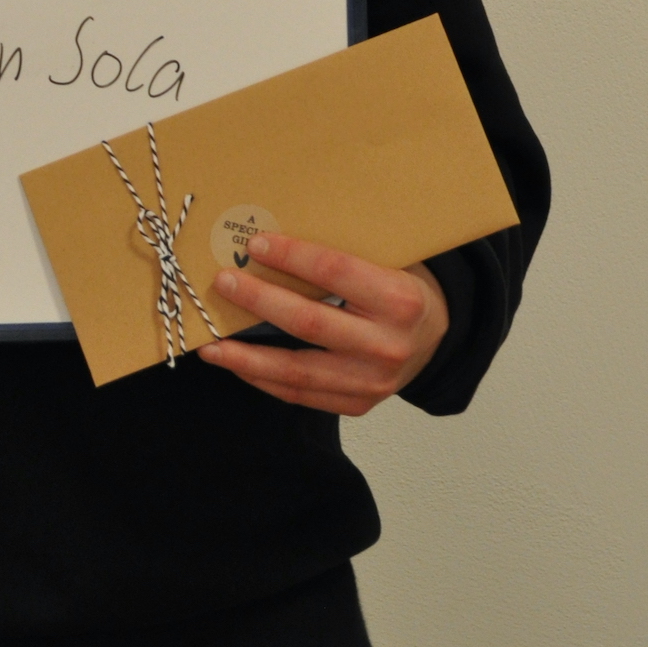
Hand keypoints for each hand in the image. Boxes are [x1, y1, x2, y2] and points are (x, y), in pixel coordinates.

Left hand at [197, 233, 449, 415]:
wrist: (436, 338)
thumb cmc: (402, 289)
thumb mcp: (389, 261)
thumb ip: (344, 254)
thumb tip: (275, 241)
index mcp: (399, 299)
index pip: (335, 272)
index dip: (292, 257)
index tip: (256, 243)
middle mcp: (386, 345)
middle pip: (309, 322)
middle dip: (260, 300)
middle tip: (225, 282)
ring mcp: (371, 383)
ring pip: (296, 370)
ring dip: (247, 357)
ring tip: (211, 345)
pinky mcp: (356, 405)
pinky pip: (300, 394)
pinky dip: (263, 378)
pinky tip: (238, 363)